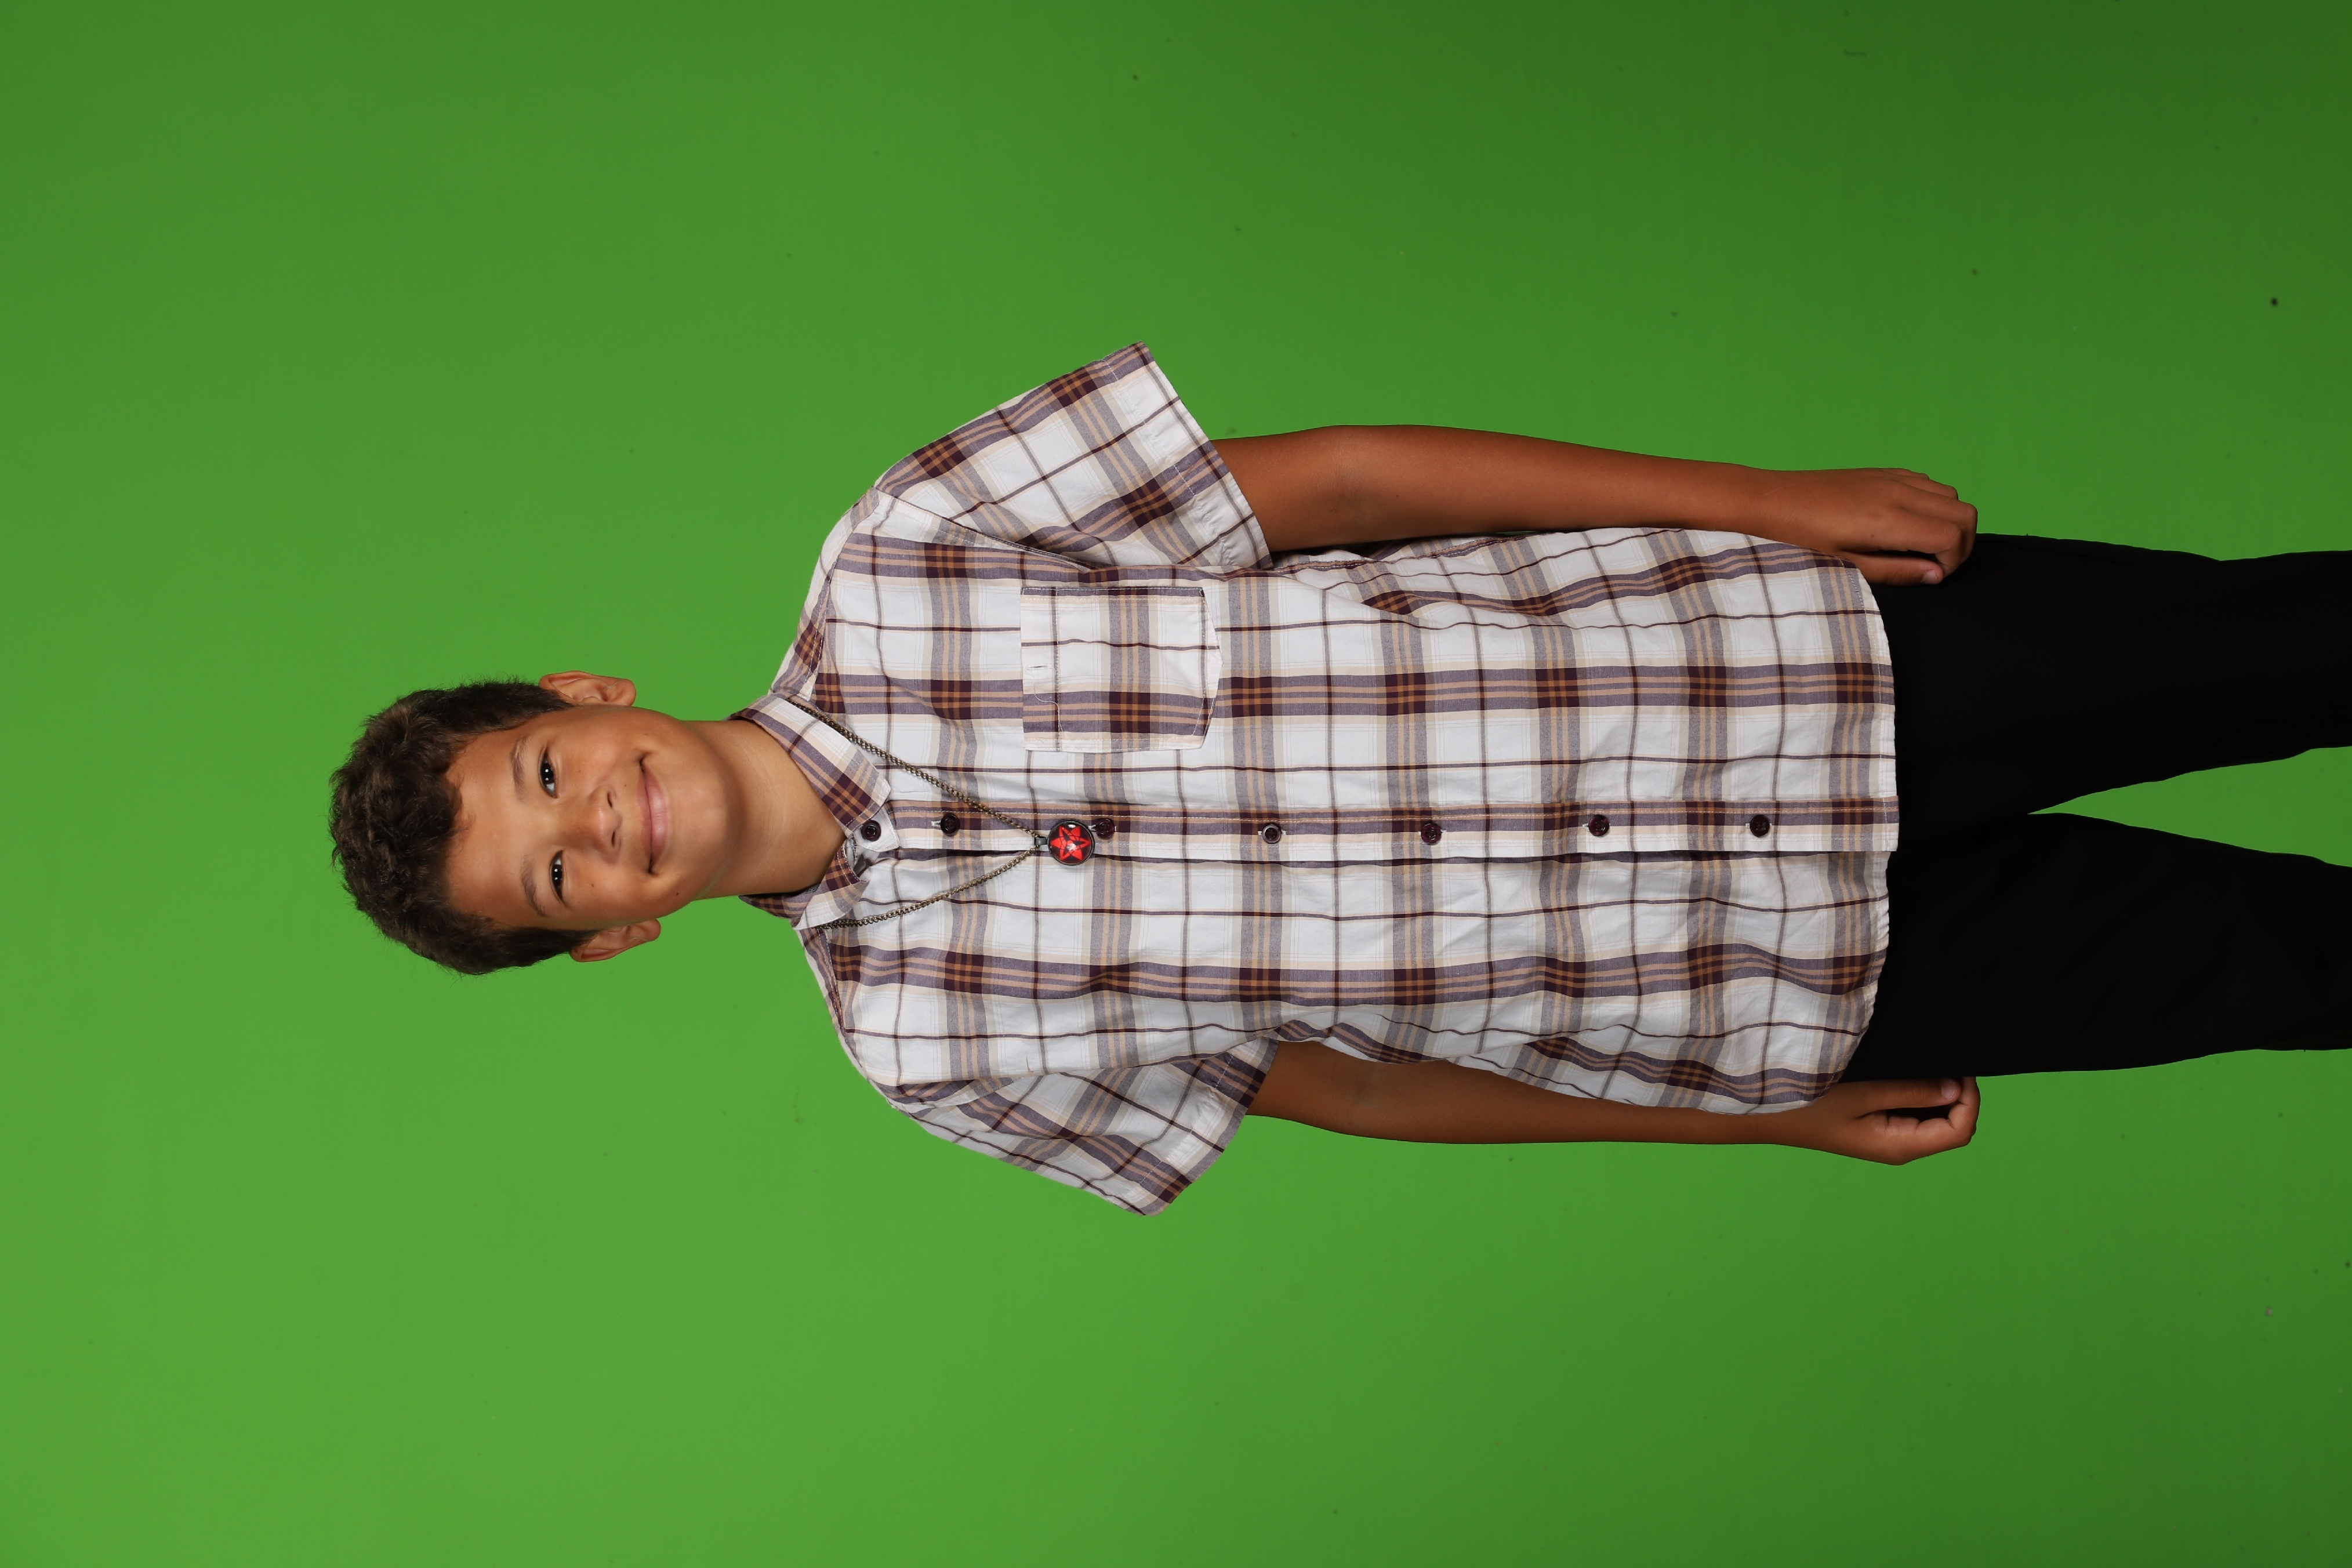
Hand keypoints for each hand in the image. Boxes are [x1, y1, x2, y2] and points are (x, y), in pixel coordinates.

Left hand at [1729, 468, 1977, 584]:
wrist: (1768, 500)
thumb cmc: (1799, 539)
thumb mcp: (1845, 565)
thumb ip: (1896, 571)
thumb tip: (1936, 574)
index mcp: (1889, 520)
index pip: (1954, 535)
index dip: (1954, 561)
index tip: (1932, 575)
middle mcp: (1898, 492)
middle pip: (1965, 512)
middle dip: (1962, 543)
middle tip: (1937, 564)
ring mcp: (1891, 478)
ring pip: (1950, 495)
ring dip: (1948, 521)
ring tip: (1921, 546)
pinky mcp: (1882, 471)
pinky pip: (1927, 482)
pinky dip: (1932, 504)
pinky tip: (1905, 524)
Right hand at [1760, 1077, 1980, 1163]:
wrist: (1767, 1114)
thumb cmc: (1808, 1103)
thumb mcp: (1862, 1092)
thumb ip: (1911, 1091)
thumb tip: (1955, 1088)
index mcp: (1901, 1146)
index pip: (1960, 1130)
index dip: (1969, 1098)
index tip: (1957, 1066)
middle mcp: (1901, 1148)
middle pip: (1953, 1125)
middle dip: (1957, 1094)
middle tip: (1941, 1058)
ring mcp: (1889, 1139)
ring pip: (1936, 1119)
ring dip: (1938, 1092)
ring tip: (1923, 1062)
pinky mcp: (1878, 1128)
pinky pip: (1915, 1113)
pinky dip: (1920, 1093)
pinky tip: (1904, 1073)